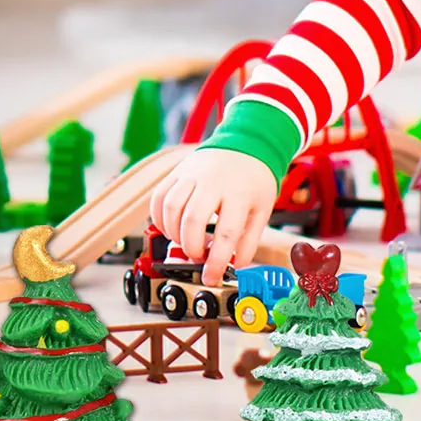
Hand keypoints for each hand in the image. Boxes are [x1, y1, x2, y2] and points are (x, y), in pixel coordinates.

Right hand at [149, 148, 278, 285]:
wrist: (245, 143)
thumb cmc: (254, 179)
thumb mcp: (261, 210)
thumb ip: (249, 240)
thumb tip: (234, 265)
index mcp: (238, 193)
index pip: (226, 234)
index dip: (216, 261)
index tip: (211, 276)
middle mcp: (212, 181)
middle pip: (192, 220)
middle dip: (191, 247)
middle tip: (197, 256)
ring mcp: (191, 173)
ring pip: (170, 207)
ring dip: (173, 233)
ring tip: (185, 242)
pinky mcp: (177, 171)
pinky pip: (158, 196)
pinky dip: (158, 217)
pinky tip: (170, 227)